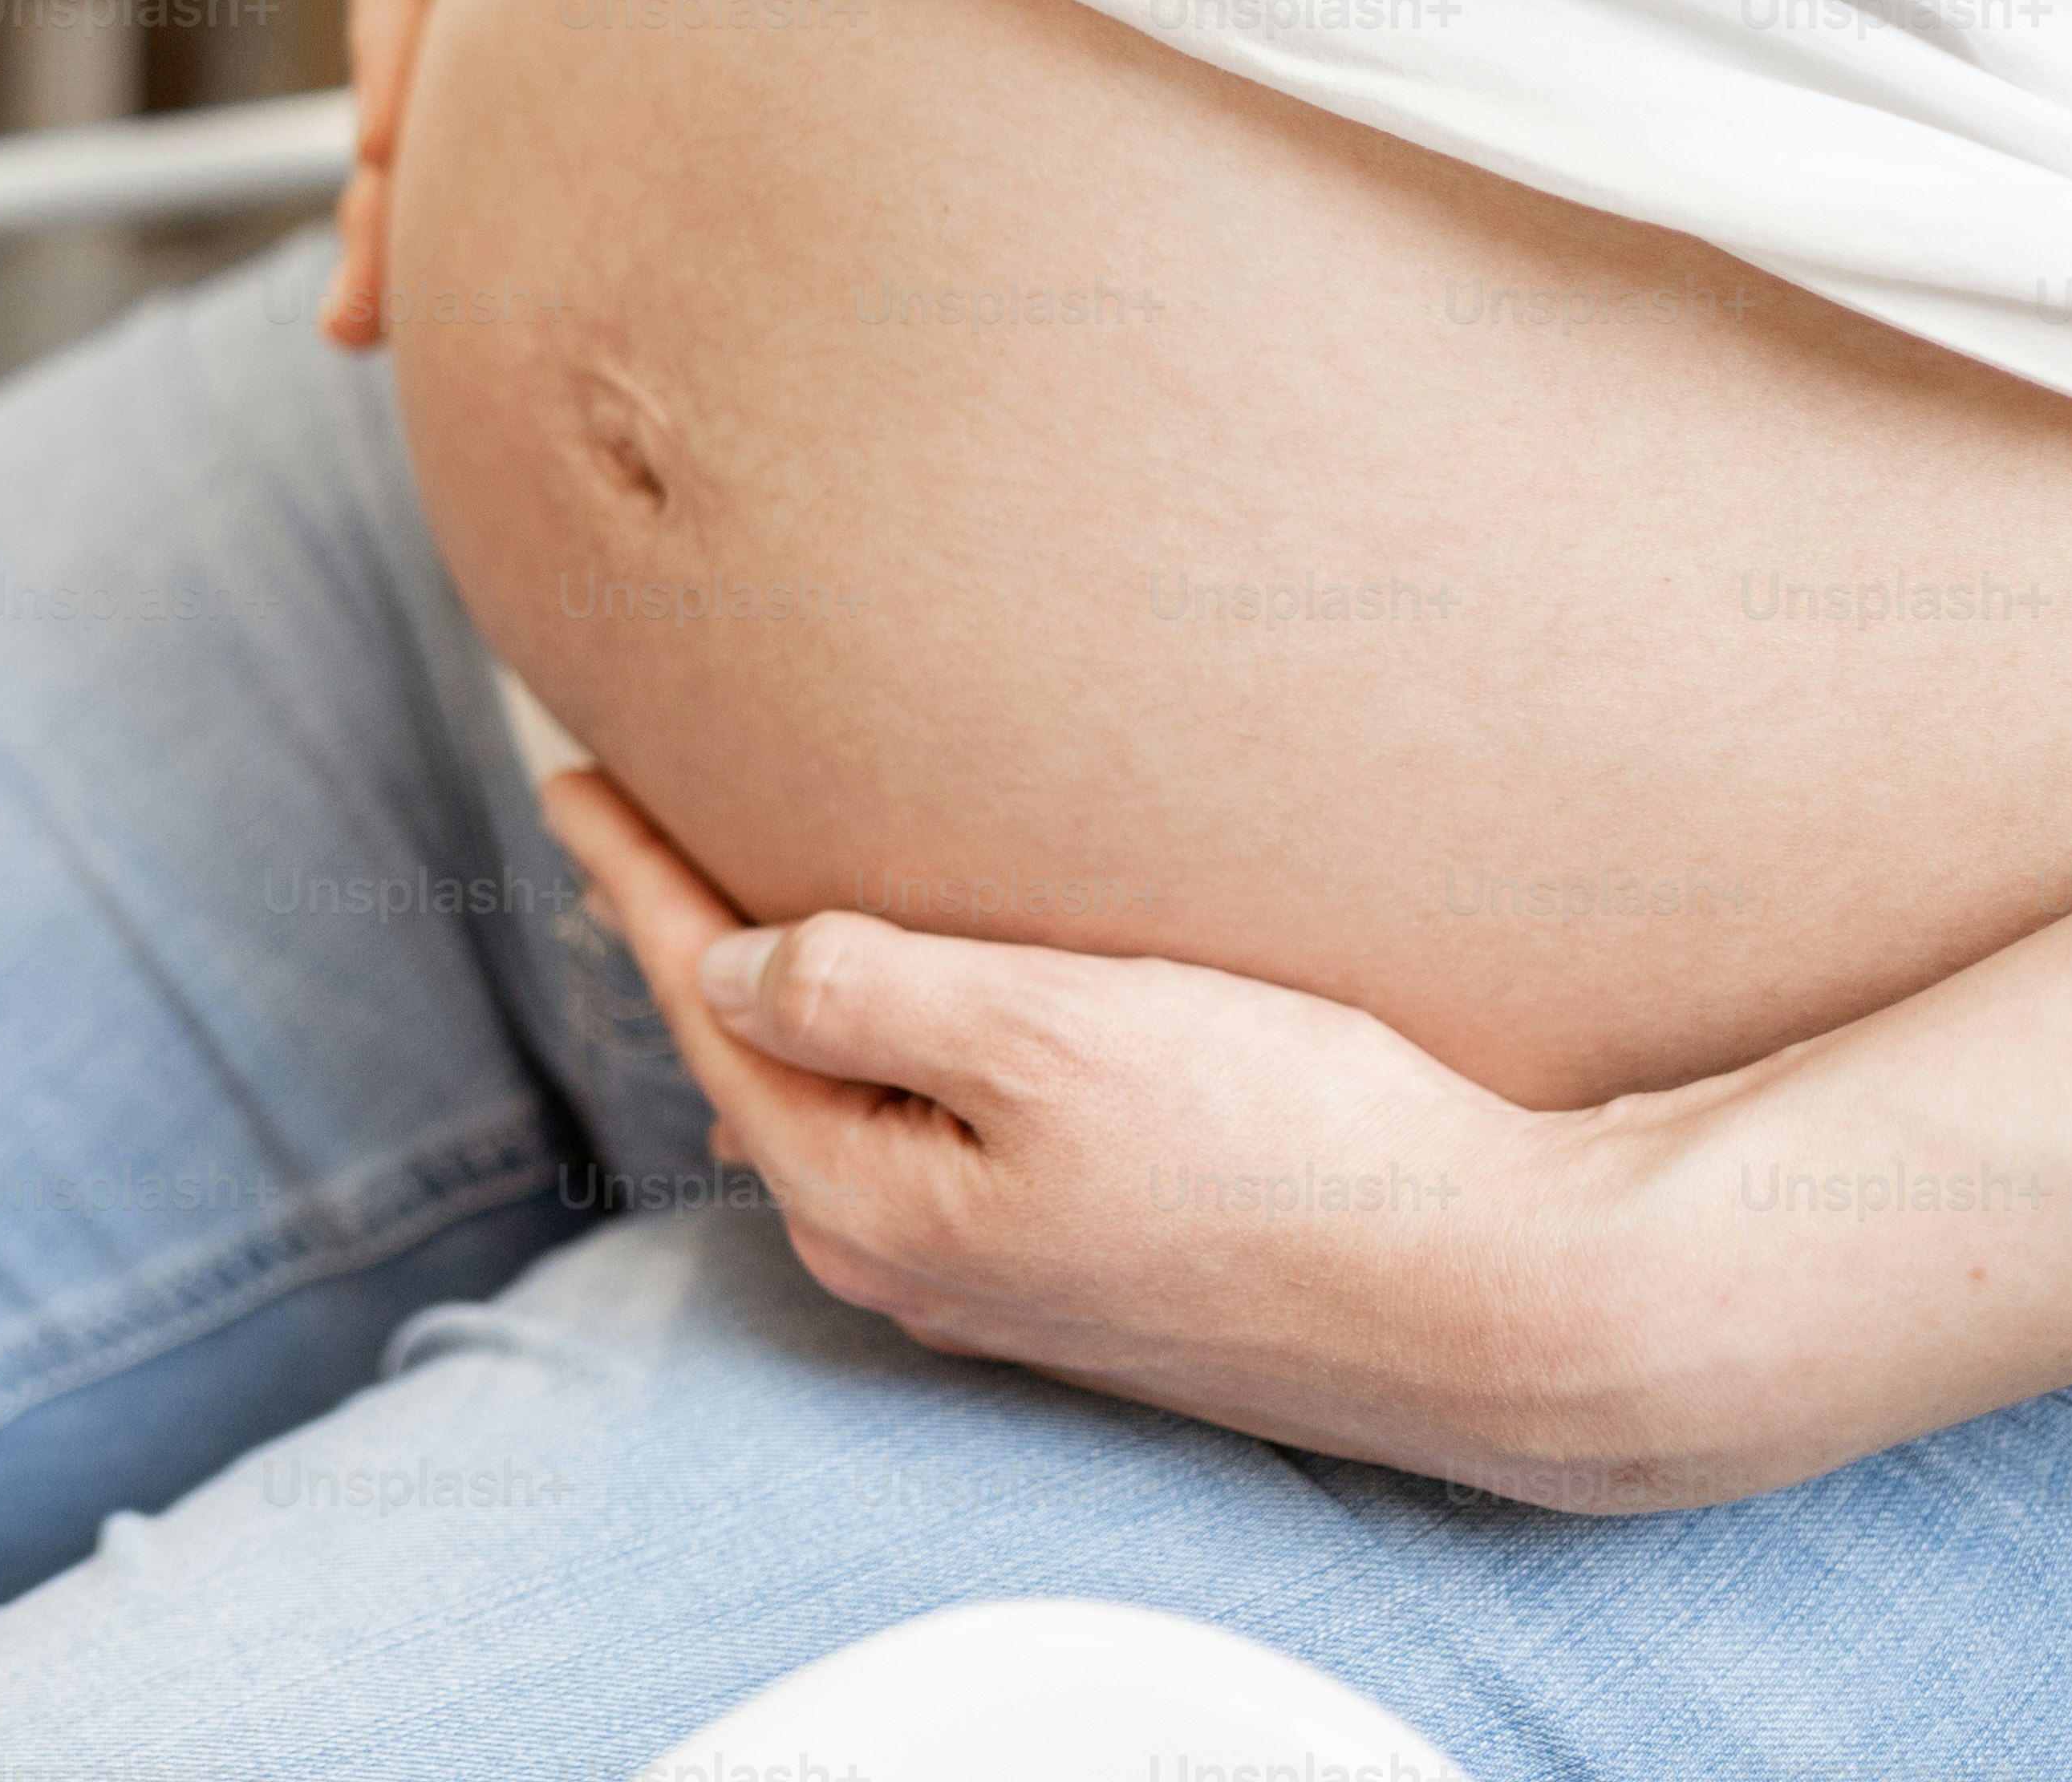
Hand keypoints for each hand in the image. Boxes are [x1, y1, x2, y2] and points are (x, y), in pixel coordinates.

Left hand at [537, 763, 1749, 1509]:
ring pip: (845, 1107)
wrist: (1502, 1302)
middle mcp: (913, 1261)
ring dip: (791, 1002)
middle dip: (690, 939)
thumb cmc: (1290, 1150)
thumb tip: (728, 962)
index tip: (569, 769)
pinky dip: (892, 1054)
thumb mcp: (1050, 1037)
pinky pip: (935, 1140)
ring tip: (740, 899)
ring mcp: (1004, 1280)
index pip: (707, 999)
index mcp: (867, 1198)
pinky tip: (906, 1016)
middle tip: (629, 820)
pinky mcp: (1096, 1271)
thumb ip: (866, 993)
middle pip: (757, 1063)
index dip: (633, 874)